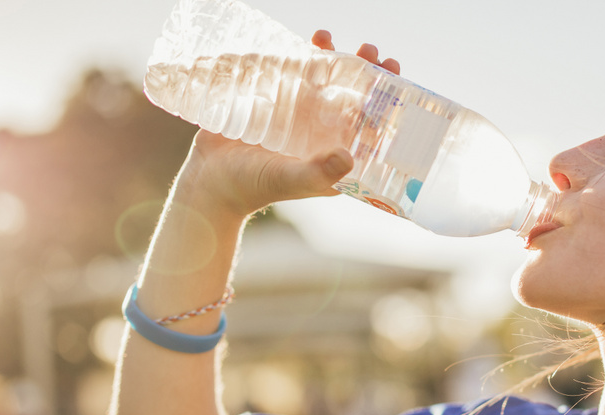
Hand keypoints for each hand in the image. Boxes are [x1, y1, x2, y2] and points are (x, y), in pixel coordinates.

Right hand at [174, 33, 400, 217]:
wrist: (209, 180)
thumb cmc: (252, 187)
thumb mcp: (288, 180)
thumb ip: (318, 173)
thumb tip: (349, 156)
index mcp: (336, 156)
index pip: (370, 126)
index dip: (386, 103)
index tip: (395, 79)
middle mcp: (322, 135)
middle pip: (352, 97)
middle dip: (365, 73)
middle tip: (371, 52)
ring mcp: (299, 117)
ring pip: (324, 81)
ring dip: (334, 58)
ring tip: (329, 38)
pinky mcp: (275, 103)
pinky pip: (294, 75)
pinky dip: (303, 56)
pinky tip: (309, 41)